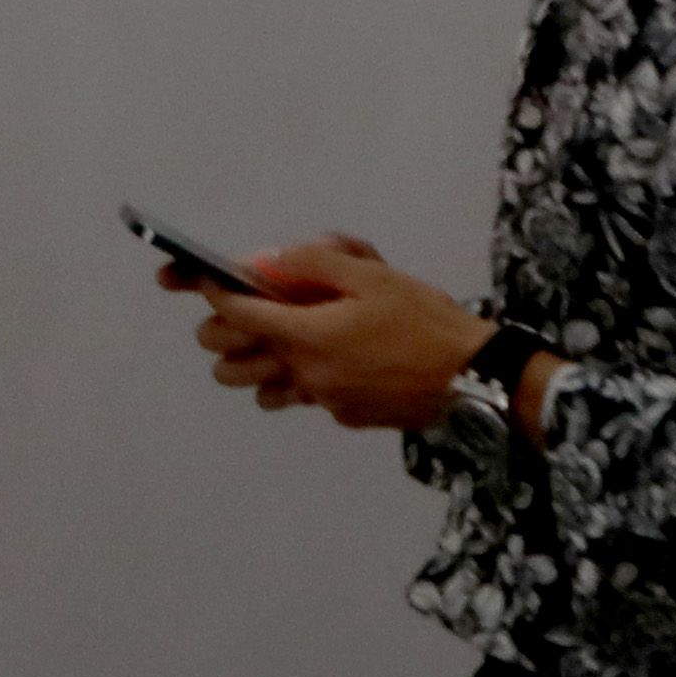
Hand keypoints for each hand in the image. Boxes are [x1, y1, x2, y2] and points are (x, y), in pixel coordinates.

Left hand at [166, 232, 490, 433]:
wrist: (474, 376)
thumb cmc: (423, 319)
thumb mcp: (372, 276)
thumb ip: (315, 264)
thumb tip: (272, 260)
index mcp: (306, 335)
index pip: (235, 315)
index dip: (211, 293)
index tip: (201, 278)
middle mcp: (305, 374)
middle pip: (228, 364)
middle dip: (224, 335)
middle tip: (243, 312)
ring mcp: (324, 401)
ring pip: (261, 390)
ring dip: (258, 366)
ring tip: (279, 342)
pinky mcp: (345, 416)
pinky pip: (305, 398)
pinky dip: (303, 381)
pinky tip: (332, 361)